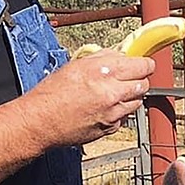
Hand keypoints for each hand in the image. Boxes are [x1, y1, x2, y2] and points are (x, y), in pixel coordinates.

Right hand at [25, 50, 155, 146]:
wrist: (40, 122)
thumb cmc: (51, 94)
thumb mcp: (76, 65)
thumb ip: (102, 59)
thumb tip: (119, 56)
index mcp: (104, 72)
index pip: (142, 65)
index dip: (144, 64)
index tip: (144, 64)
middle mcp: (112, 92)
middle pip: (144, 84)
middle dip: (138, 80)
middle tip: (129, 78)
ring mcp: (113, 113)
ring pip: (137, 102)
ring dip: (130, 97)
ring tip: (113, 94)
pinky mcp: (110, 128)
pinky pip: (124, 117)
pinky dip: (119, 112)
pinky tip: (103, 108)